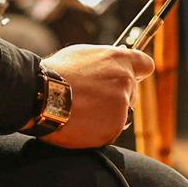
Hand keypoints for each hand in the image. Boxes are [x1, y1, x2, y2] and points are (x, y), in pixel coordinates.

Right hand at [38, 44, 153, 148]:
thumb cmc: (56, 73)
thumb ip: (104, 61)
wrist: (42, 96)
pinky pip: (110, 130)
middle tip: (93, 99)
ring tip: (81, 111)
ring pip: (121, 113)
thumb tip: (113, 64)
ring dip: (106, 115)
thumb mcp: (82, 55)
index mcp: (119, 59)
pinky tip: (80, 123)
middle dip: (118, 96)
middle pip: (133, 92)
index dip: (138, 72)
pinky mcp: (114, 127)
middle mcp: (125, 81)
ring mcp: (121, 105)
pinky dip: (98, 130)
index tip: (132, 78)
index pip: (145, 65)